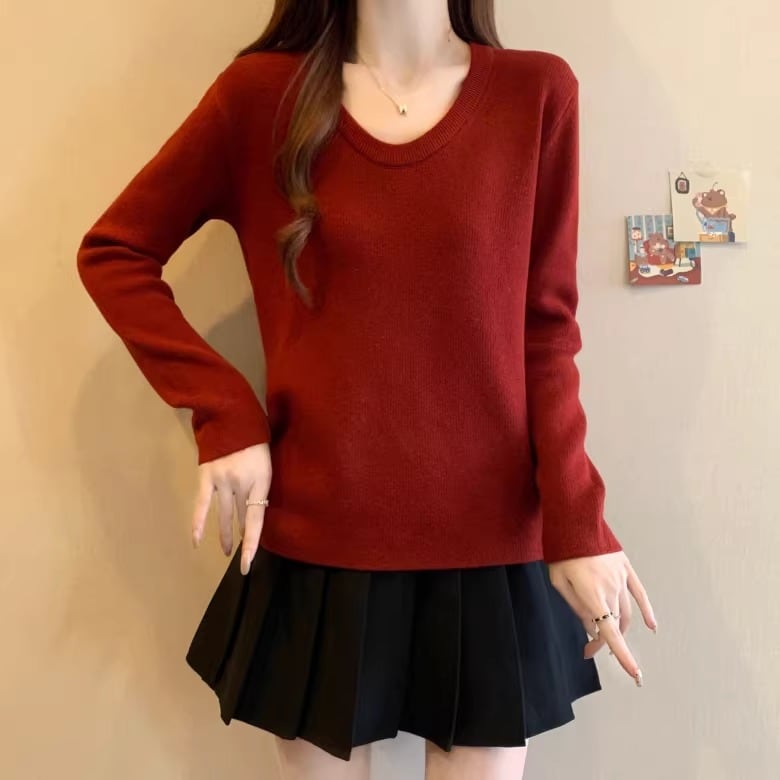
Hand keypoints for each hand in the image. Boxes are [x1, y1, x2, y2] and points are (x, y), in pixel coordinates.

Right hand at [191, 442, 271, 575]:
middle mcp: (241, 483)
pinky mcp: (207, 476)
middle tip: (242, 560)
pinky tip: (195, 540)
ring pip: (223, 514)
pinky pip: (201, 503)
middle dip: (240, 539)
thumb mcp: (266, 464)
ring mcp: (222, 480)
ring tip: (226, 551)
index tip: (248, 563)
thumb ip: (259, 487)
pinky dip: (198, 522)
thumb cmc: (255, 441)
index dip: (251, 542)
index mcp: (260, 480)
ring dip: (224, 534)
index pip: (256, 519)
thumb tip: (251, 510)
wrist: (234, 417)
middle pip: (240, 518)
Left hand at [547, 551, 656, 684]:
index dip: (624, 656)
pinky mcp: (625, 568)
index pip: (611, 633)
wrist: (574, 522)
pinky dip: (647, 611)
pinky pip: (640, 594)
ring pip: (625, 612)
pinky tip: (652, 625)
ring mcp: (621, 579)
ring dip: (619, 628)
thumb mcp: (559, 582)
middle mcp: (612, 590)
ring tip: (605, 636)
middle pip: (614, 625)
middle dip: (603, 640)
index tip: (635, 675)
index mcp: (593, 595)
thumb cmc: (562, 553)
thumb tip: (592, 628)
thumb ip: (577, 608)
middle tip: (590, 648)